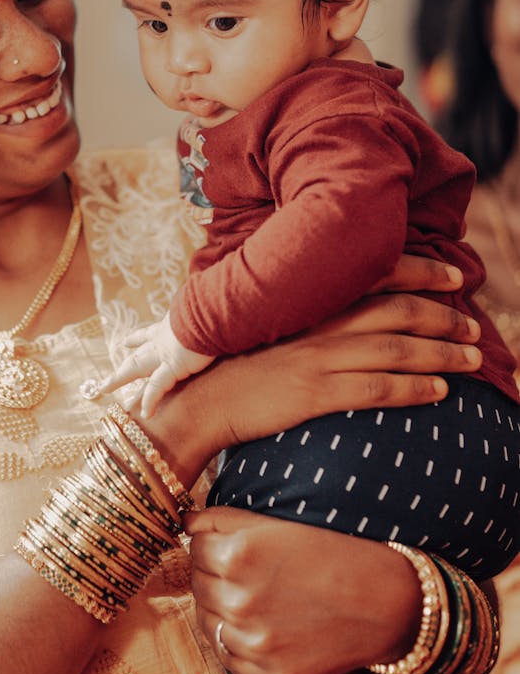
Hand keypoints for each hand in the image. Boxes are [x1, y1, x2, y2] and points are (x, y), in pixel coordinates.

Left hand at [97, 316, 213, 416]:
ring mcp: (165, 354)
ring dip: (119, 378)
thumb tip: (215, 311)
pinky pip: (157, 387)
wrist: (211, 310)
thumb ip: (202, 315)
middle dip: (123, 365)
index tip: (125, 342)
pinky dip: (151, 400)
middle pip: (137, 355)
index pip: (148, 334)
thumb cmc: (212, 308)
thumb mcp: (202, 311)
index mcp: (169, 327)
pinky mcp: (174, 366)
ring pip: (136, 369)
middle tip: (106, 377)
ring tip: (104, 388)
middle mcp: (163, 340)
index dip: (136, 339)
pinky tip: (146, 414)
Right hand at [144, 255, 480, 485]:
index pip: (374, 274)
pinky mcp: (312, 393)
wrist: (199, 401)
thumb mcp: (269, 325)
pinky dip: (413, 389)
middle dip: (442, 317)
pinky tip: (440, 393)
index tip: (453, 276)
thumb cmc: (234, 365)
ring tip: (472, 360)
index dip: (419, 271)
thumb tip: (348, 311)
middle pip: (396, 311)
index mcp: (308, 302)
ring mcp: (315, 358)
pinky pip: (375, 389)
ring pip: (395, 349)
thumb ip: (307, 313)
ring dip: (441, 354)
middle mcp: (317, 324)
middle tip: (474, 327)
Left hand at [185, 507, 421, 673]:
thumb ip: (222, 520)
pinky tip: (257, 626)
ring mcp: (253, 642)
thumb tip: (184, 524)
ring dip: (219, 608)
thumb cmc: (330, 552)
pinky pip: (228, 657)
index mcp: (237, 555)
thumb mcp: (276, 524)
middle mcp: (239, 600)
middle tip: (242, 572)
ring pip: (207, 622)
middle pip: (197, 583)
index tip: (227, 544)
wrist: (382, 602)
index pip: (195, 546)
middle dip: (212, 574)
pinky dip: (234, 641)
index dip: (211, 542)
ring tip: (249, 598)